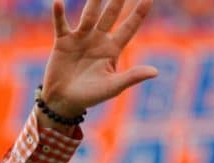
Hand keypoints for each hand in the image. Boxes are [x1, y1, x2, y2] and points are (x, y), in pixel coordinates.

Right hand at [40, 0, 158, 119]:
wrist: (64, 101)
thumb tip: (155, 72)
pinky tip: (58, 3)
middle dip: (117, 0)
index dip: (138, 13)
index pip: (129, 28)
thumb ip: (132, 76)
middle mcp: (98, 39)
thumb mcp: (113, 87)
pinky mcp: (63, 42)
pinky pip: (61, 25)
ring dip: (93, 2)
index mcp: (112, 49)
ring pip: (88, 15)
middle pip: (110, 15)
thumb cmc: (91, 96)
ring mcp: (81, 38)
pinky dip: (59, 15)